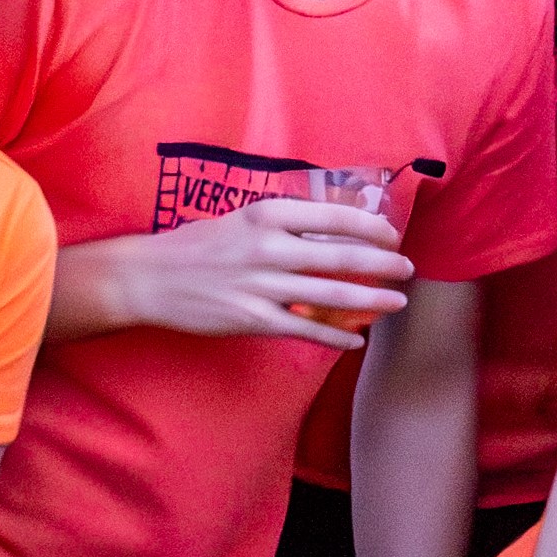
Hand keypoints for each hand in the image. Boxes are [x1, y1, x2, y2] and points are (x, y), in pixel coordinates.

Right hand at [86, 199, 409, 348]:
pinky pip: (305, 330)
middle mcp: (269, 247)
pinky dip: (335, 338)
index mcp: (267, 215)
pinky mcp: (251, 319)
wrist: (149, 277)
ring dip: (371, 301)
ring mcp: (261, 286)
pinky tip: (355, 342)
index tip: (391, 234)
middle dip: (383, 265)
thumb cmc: (198, 245)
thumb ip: (285, 223)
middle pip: (342, 256)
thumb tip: (334, 228)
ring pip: (331, 296)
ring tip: (397, 304)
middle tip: (408, 270)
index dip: (370, 226)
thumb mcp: (242, 218)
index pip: (335, 216)